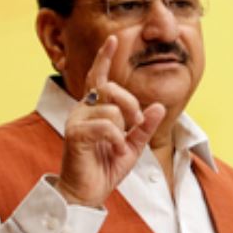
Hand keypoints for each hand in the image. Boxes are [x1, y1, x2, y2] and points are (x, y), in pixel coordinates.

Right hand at [56, 36, 165, 206]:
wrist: (86, 193)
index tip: (113, 39)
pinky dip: (116, 139)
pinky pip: (105, 125)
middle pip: (111, 88)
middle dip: (131, 105)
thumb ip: (144, 127)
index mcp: (94, 109)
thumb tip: (158, 107)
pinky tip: (116, 151)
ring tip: (120, 148)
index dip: (105, 58)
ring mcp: (76, 120)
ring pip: (111, 109)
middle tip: (136, 125)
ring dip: (123, 130)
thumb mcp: (132, 146)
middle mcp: (83, 109)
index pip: (99, 78)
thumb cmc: (105, 168)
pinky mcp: (75, 133)